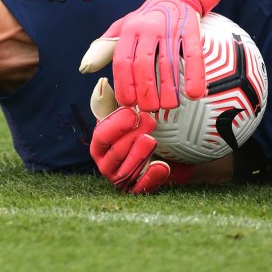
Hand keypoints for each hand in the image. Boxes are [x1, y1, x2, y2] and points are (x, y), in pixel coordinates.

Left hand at [81, 0, 224, 111]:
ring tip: (169, 106)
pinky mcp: (191, 29)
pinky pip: (193, 55)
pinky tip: (194, 94)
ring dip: (169, 89)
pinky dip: (194, 76)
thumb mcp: (123, 25)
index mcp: (129, 29)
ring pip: (168, 63)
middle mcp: (148, 28)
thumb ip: (106, 45)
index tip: (129, 103)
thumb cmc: (147, 17)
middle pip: (144, 65)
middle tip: (149, 110)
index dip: (124, 85)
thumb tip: (86, 67)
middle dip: (146, 91)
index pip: (122, 61)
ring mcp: (170, 28)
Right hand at [88, 77, 191, 193]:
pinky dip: (151, 178)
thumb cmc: (142, 126)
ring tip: (151, 140)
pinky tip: (162, 166)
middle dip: (130, 137)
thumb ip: (116, 99)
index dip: (115, 125)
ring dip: (139, 155)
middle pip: (114, 153)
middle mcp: (108, 162)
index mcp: (102, 143)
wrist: (171, 147)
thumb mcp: (130, 111)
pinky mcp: (138, 188)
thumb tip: (102, 83)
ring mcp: (122, 177)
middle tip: (149, 122)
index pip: (101, 136)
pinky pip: (140, 189)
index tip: (132, 113)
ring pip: (126, 171)